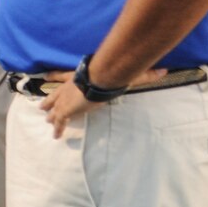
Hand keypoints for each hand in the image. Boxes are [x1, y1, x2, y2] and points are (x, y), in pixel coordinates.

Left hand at [37, 64, 164, 136]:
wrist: (98, 80)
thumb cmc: (109, 74)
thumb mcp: (124, 74)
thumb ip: (146, 74)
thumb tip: (165, 71)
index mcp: (77, 76)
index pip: (63, 76)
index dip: (54, 77)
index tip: (45, 77)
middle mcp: (68, 87)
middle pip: (54, 94)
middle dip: (49, 101)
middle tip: (42, 106)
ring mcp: (65, 99)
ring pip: (53, 108)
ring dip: (51, 115)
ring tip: (47, 120)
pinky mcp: (65, 110)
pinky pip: (59, 122)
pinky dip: (57, 128)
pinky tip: (55, 135)